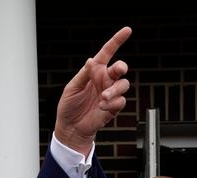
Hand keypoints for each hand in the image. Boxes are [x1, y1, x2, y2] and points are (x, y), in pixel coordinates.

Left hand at [54, 26, 131, 153]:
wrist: (71, 127)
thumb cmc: (69, 106)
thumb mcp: (72, 87)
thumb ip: (84, 74)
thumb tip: (91, 61)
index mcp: (95, 72)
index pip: (107, 53)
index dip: (117, 41)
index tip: (127, 30)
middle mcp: (104, 80)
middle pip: (120, 68)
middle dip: (121, 67)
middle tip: (116, 71)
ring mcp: (110, 93)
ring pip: (123, 84)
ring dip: (114, 89)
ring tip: (102, 97)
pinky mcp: (113, 107)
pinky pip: (121, 101)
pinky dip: (112, 103)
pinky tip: (102, 107)